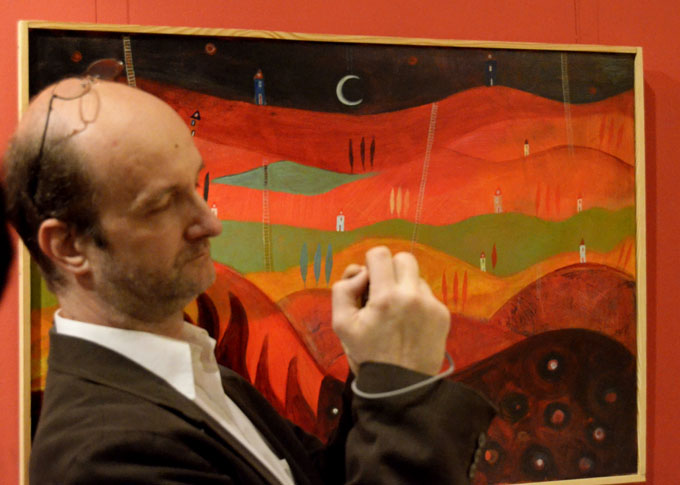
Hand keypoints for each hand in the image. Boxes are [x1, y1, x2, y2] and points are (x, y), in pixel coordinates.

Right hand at [332, 246, 450, 375]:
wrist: (400, 387)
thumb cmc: (368, 355)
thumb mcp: (341, 324)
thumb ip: (344, 289)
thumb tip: (361, 272)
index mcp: (385, 297)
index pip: (380, 253)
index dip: (371, 263)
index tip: (368, 280)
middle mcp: (411, 296)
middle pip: (404, 258)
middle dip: (390, 270)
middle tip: (382, 291)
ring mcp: (431, 304)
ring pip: (417, 278)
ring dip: (405, 287)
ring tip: (396, 313)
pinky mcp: (443, 315)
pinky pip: (428, 295)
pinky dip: (417, 303)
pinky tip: (409, 323)